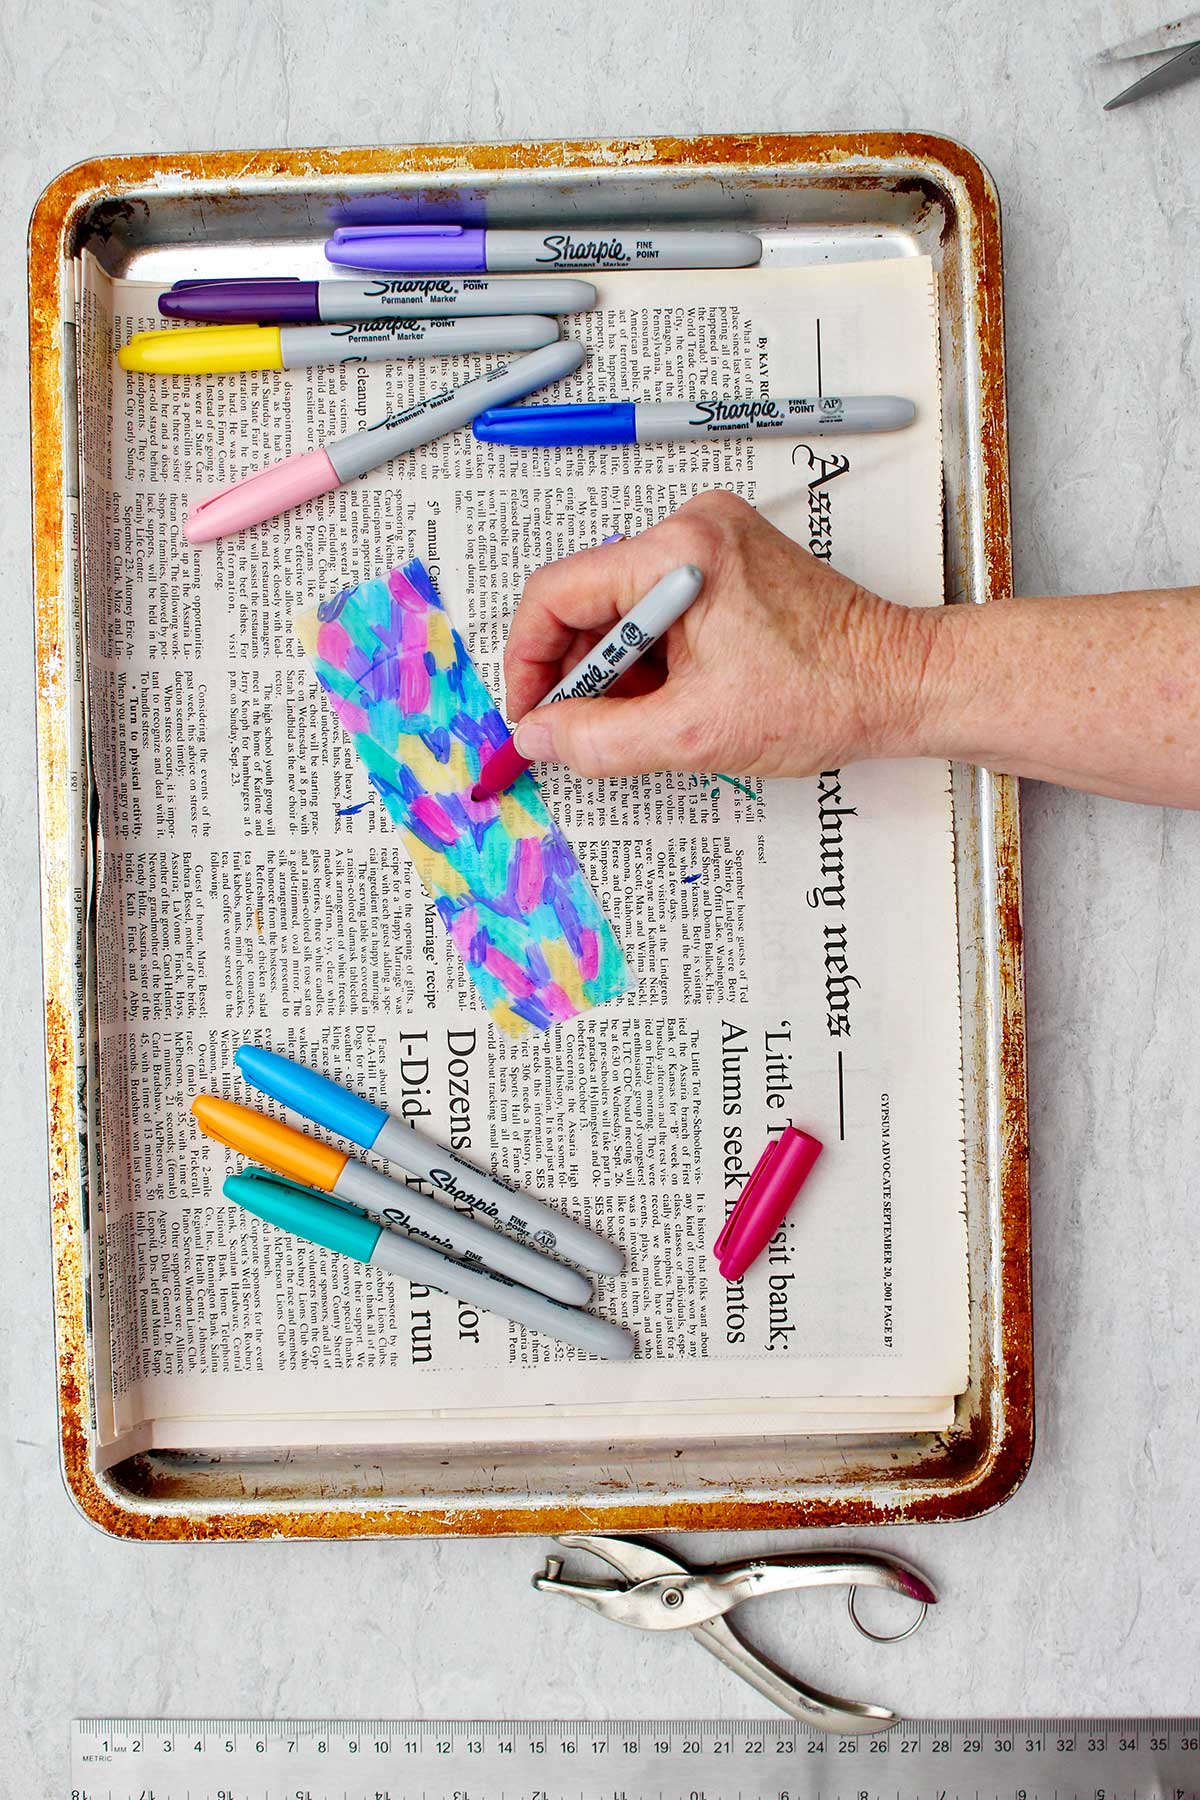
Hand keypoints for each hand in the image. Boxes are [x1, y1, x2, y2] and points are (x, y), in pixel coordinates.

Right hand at [503, 490, 936, 778]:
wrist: (900, 683)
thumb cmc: (826, 693)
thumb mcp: (694, 733)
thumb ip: (598, 738)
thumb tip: (539, 735)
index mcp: (680, 552)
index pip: (556, 592)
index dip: (528, 660)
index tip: (530, 712)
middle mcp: (693, 530)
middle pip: (587, 597)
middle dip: (576, 670)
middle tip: (574, 728)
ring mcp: (713, 543)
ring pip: (621, 607)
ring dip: (614, 669)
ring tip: (635, 720)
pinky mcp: (730, 564)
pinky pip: (658, 608)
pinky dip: (649, 657)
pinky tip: (666, 699)